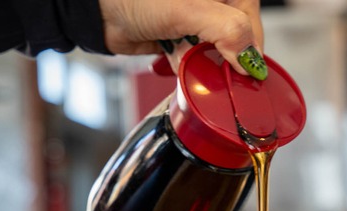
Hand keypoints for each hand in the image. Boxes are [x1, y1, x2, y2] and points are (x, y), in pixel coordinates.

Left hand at [98, 0, 263, 76]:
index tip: (246, 67)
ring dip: (204, 62)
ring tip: (187, 59)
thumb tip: (251, 57)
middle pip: (236, 34)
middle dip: (225, 54)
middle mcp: (210, 1)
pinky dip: (189, 66)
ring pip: (216, 49)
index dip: (251, 41)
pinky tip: (175, 60)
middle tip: (218, 68)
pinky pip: (196, 57)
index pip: (250, 13)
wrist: (95, 11)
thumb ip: (227, 30)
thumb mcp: (187, 10)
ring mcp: (194, 19)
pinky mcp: (179, 36)